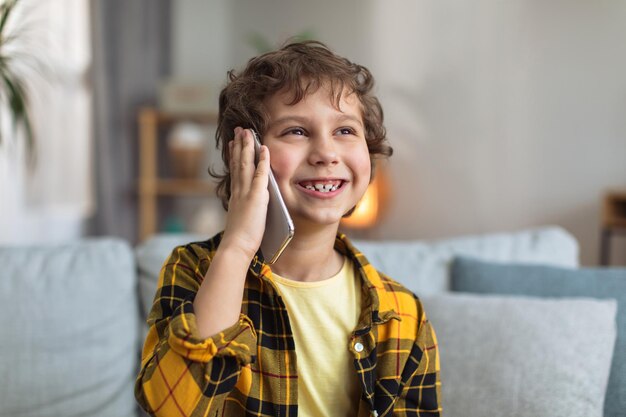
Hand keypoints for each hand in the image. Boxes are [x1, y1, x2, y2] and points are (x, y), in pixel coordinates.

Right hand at [220, 127, 269, 259]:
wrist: (236, 247)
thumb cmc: (240, 239)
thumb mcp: (242, 218)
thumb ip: (246, 207)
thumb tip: (253, 203)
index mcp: (235, 196)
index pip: (235, 170)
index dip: (235, 154)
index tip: (234, 142)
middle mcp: (238, 190)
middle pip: (238, 162)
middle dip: (239, 144)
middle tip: (239, 129)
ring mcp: (246, 192)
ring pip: (246, 163)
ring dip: (247, 146)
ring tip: (248, 131)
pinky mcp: (256, 196)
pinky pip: (260, 174)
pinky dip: (262, 160)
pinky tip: (263, 148)